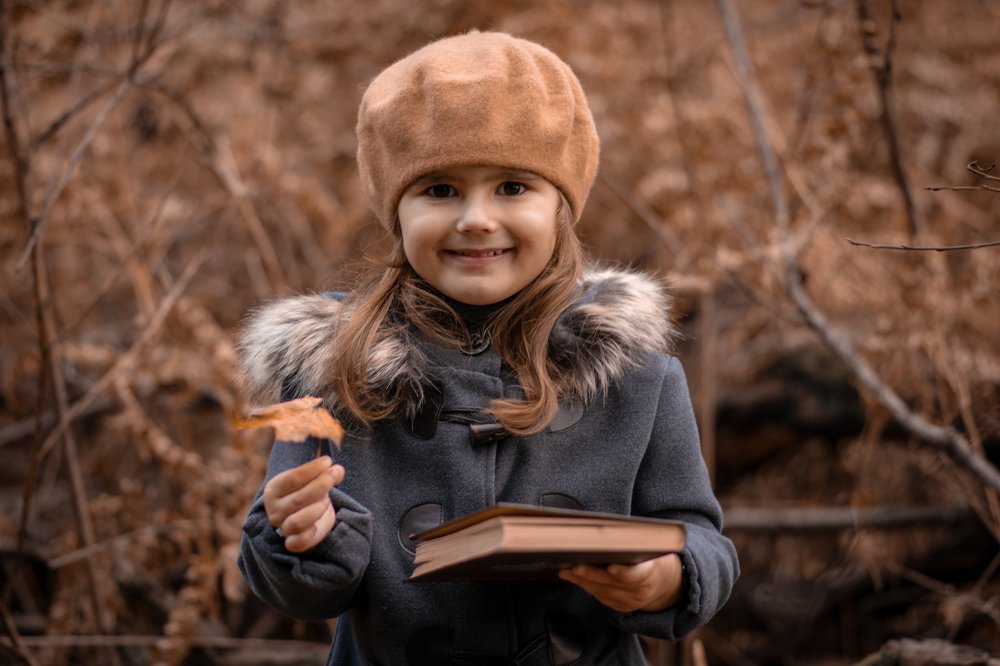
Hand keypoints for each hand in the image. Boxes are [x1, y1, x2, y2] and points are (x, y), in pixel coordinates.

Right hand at [263, 455, 344, 552]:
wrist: (303, 513)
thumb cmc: (308, 490)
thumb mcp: (313, 477)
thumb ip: (325, 472)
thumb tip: (338, 471)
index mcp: (274, 490)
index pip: (293, 479)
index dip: (312, 469)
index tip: (328, 461)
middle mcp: (275, 510)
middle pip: (299, 498)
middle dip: (322, 484)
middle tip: (335, 474)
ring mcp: (283, 527)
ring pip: (298, 521)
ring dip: (318, 508)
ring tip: (327, 500)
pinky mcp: (292, 542)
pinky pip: (298, 542)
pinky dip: (310, 534)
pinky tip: (320, 522)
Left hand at [558, 553, 683, 612]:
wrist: (668, 583)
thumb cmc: (657, 556)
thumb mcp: (654, 546)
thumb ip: (635, 541)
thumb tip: (608, 530)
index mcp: (653, 572)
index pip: (636, 575)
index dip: (623, 572)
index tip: (609, 566)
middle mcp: (642, 591)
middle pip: (612, 583)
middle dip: (591, 574)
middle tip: (573, 565)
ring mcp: (632, 602)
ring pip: (603, 592)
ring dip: (582, 581)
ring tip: (565, 570)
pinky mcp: (622, 607)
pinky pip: (601, 597)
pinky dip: (586, 587)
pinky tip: (573, 577)